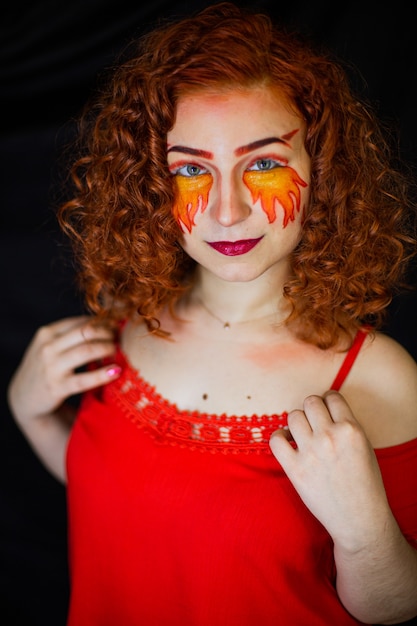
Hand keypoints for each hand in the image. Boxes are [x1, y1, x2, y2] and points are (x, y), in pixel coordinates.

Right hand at [8, 315, 119, 425]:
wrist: (25, 397)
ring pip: (87, 351)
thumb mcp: (51, 346)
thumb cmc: (47, 367)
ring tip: (117, 352)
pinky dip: (103, 374)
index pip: (82, 322)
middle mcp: (47, 347)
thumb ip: (71, 335)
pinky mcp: (57, 387)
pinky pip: (84, 379)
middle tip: (119, 339)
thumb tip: (108, 323)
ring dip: (107, 349)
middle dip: (108, 333)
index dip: (104, 323)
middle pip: (86, 332)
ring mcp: (51, 367)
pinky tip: (116, 372)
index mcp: (48, 333)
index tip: (117, 327)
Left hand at [269, 391, 390, 550]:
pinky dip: (279, 437)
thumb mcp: (365, 446)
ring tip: (301, 433)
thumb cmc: (365, 484)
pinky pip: (275, 440)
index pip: (332, 397)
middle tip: (314, 421)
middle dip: (312, 409)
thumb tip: (326, 410)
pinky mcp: (295, 469)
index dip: (327, 400)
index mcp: (351, 430)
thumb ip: (346, 426)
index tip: (325, 408)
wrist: (358, 518)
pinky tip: (287, 442)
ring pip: (292, 416)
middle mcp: (329, 437)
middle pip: (310, 402)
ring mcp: (310, 452)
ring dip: (297, 422)